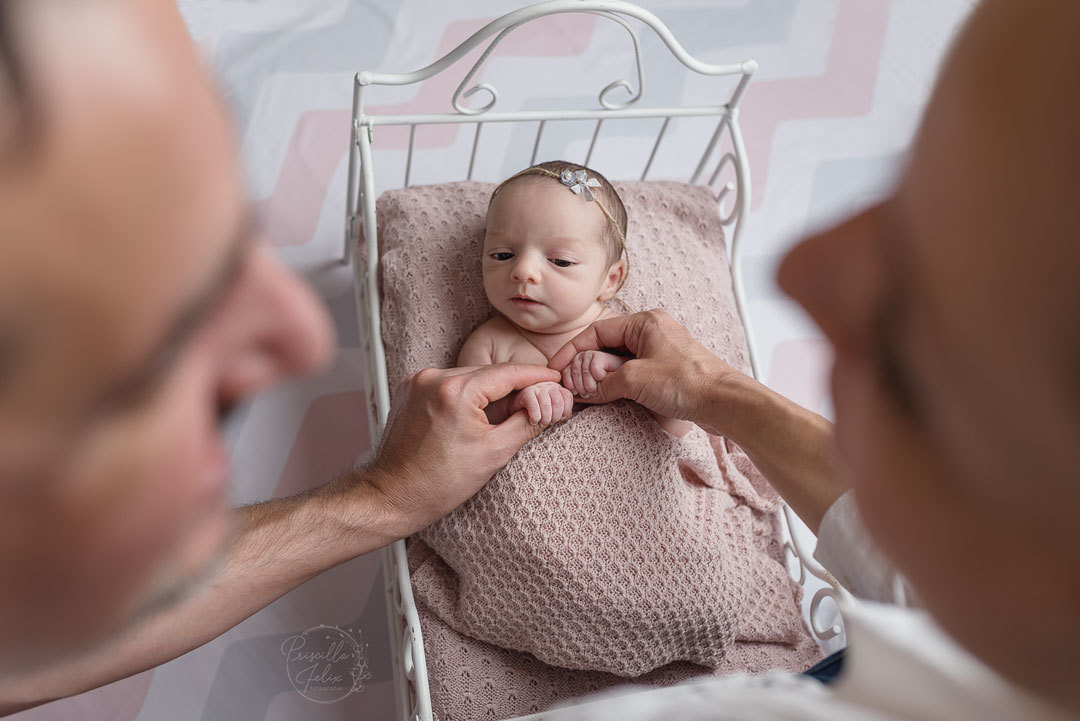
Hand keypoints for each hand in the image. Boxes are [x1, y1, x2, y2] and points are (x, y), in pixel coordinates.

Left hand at [368, 363, 560, 534]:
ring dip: (490, 390)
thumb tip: (547, 405)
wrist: (392, 495)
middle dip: (515, 385)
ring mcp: (418, 381)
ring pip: (469, 377)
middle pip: (488, 372)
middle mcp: (434, 378)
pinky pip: (449, 383)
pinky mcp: (410, 389)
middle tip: (539, 398)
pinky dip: (467, 393)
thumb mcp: (493, 453)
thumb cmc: (438, 483)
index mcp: (456, 391)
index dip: (536, 375)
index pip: (508, 373)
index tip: (555, 379)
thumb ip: (525, 423)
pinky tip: (478, 412)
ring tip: (509, 411)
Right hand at [509, 381, 573, 425]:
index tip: (559, 418)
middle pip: (558, 402)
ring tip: (541, 423)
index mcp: (556, 387)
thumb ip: (561, 410)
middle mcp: (548, 384)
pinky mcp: (526, 393)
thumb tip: (568, 415)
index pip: (568, 396)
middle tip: (549, 422)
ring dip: (545, 419)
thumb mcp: (551, 409)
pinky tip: (533, 421)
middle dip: (555, 417)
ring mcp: (536, 387)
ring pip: (547, 405)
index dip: (565, 410)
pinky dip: (535, 418)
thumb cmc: (536, 409)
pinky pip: (535, 408)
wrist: (515, 407)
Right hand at [547, 309, 739, 432]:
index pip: (596, 331)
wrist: (725, 402)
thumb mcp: (634, 380)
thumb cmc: (686, 383)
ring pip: (618, 362)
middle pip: (606, 347)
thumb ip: (602, 383)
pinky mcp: (666, 371)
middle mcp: (652, 332)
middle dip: (586, 367)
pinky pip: (632, 374)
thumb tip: (580, 391)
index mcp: (644, 322)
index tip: (556, 370)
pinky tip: (608, 398)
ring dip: (602, 379)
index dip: (571, 351)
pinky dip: (617, 385)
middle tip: (573, 387)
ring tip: (589, 395)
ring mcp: (660, 351)